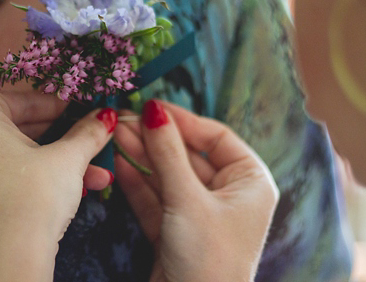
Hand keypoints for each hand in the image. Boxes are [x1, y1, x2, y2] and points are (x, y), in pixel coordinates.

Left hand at [0, 91, 114, 281]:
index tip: (78, 109)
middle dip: (60, 141)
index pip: (18, 101)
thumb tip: (106, 116)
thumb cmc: (34, 197)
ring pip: (11, 159)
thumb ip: (87, 132)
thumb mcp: (68, 158)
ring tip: (91, 177)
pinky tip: (65, 192)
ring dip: (52, 165)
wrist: (10, 259)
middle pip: (16, 130)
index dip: (54, 105)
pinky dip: (28, 181)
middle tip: (87, 141)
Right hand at [114, 100, 278, 281]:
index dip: (183, 120)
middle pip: (187, 154)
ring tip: (115, 133)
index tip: (152, 106)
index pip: (215, 137)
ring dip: (142, 155)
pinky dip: (138, 180)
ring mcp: (200, 212)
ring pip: (168, 174)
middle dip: (155, 138)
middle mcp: (228, 195)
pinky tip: (119, 160)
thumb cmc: (208, 258)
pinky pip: (156, 196)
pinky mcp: (176, 229)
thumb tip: (154, 109)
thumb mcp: (188, 199)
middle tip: (124, 119)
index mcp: (250, 183)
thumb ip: (168, 152)